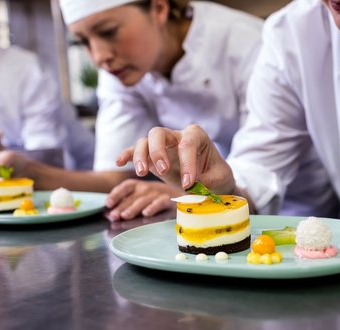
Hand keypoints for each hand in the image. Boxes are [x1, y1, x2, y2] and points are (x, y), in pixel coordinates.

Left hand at [105, 179, 182, 220]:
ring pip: (144, 199)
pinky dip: (153, 207)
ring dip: (133, 208)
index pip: (126, 186)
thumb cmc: (158, 199)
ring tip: (125, 216)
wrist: (184, 198)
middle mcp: (148, 187)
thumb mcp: (142, 199)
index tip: (108, 203)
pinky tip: (146, 214)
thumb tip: (109, 215)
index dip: (116, 194)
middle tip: (114, 216)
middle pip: (132, 196)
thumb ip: (126, 205)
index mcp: (140, 185)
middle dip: (122, 206)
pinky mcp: (170, 199)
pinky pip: (160, 202)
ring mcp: (159, 192)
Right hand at [115, 125, 234, 193]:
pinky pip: (135, 151)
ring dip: (140, 155)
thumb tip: (192, 186)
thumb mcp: (220, 178)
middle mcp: (176, 136)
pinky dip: (127, 155)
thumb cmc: (217, 175)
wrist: (211, 180)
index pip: (188, 144)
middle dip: (158, 150)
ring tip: (142, 173)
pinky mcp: (152, 157)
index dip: (187, 163)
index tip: (189, 184)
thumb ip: (207, 181)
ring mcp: (162, 146)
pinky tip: (119, 162)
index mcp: (196, 136)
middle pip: (159, 133)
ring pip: (145, 141)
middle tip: (163, 171)